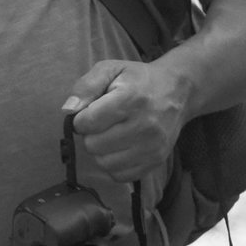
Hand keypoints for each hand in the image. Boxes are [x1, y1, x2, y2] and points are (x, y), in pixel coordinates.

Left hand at [65, 57, 191, 184]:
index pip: (88, 122)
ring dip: (101, 151)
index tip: (89, 112)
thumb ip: (86, 86)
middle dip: (90, 134)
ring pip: (105, 163)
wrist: (177, 92)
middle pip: (94, 145)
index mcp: (131, 99)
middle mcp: (145, 126)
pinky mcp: (157, 161)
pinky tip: (119, 148)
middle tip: (101, 124)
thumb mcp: (110, 69)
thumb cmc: (137, 80)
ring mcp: (153, 147)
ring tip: (110, 135)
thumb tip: (69, 109)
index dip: (80, 119)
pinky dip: (114, 165)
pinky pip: (120, 176)